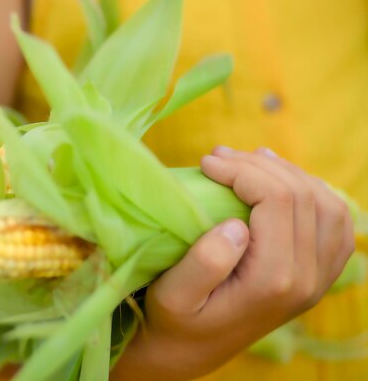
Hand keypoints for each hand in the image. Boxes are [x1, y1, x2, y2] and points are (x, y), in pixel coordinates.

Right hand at [111, 146, 354, 380]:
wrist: (194, 350)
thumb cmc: (175, 319)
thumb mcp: (173, 296)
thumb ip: (205, 262)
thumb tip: (237, 225)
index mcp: (273, 280)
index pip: (278, 200)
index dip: (243, 170)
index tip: (207, 163)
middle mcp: (307, 279)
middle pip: (303, 195)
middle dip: (260, 165)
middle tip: (219, 157)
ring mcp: (318, 279)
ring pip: (327, 205)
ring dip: (290, 174)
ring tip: (249, 162)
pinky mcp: (318, 276)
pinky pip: (335, 224)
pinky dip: (313, 193)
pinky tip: (280, 183)